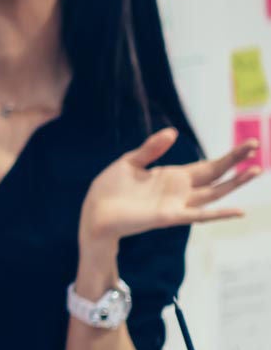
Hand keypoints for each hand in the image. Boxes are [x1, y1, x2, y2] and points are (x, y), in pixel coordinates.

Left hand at [78, 128, 259, 250]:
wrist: (95, 212)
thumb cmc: (110, 188)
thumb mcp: (130, 161)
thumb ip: (152, 148)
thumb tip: (174, 132)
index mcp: (173, 176)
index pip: (209, 165)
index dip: (229, 156)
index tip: (250, 144)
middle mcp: (181, 191)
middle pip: (216, 176)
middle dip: (237, 162)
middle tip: (258, 147)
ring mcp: (178, 204)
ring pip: (214, 193)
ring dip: (235, 183)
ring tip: (256, 170)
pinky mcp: (169, 217)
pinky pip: (199, 216)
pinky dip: (219, 213)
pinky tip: (238, 210)